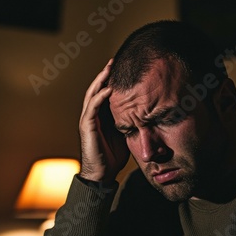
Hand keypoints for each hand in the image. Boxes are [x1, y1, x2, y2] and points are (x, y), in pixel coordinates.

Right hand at [79, 60, 129, 182]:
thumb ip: (130, 123)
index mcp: (101, 116)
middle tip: (114, 61)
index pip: (105, 93)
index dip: (111, 80)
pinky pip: (92, 108)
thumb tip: (148, 114)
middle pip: (97, 89)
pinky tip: (109, 89)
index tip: (122, 68)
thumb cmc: (113, 157)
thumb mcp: (126, 135)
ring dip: (101, 81)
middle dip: (105, 74)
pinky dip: (100, 97)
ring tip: (109, 69)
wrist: (102, 174)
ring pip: (92, 94)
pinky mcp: (87, 127)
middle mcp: (92, 115)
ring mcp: (88, 120)